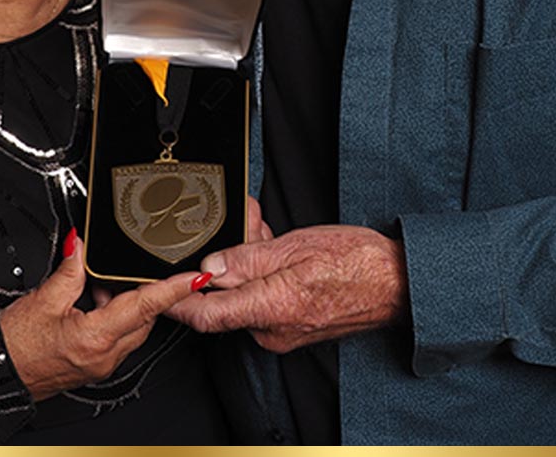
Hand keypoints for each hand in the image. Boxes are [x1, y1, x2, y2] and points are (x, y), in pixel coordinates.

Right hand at [0, 231, 209, 399]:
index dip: (174, 289)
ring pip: (133, 328)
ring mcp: (101, 364)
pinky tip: (98, 301)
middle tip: (146, 267)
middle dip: (150, 291)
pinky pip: (118, 337)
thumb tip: (82, 245)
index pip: (146, 306)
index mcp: (96, 337)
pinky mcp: (94, 366)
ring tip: (106, 282)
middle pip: (145, 318)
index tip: (195, 277)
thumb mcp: (43, 298)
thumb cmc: (14, 345)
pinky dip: (116, 316)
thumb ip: (70, 269)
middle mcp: (106, 355)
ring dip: (129, 303)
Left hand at [165, 224, 407, 352]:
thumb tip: (210, 268)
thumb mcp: (295, 246)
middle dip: (221, 260)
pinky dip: (260, 272)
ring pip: (245, 293)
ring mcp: (284, 331)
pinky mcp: (293, 326)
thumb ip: (248, 258)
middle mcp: (273, 330)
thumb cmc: (356, 262)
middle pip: (225, 298)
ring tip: (261, 227)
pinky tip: (272, 244)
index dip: (176, 300)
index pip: (206, 315)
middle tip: (236, 224)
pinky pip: (263, 299)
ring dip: (244, 261)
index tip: (156, 285)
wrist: (399, 283)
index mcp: (270, 310)